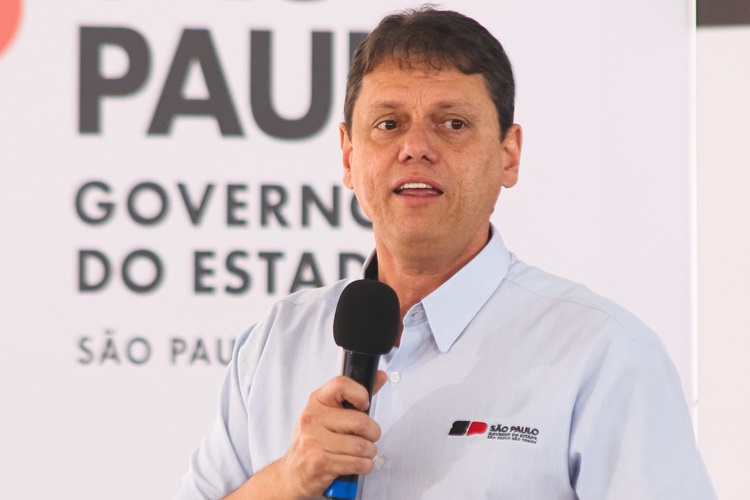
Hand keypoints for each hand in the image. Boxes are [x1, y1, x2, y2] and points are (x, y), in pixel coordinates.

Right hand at [275, 371, 387, 498]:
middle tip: (370, 436)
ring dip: (370, 452)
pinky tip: (359, 464)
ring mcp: (314, 441)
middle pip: (360, 421)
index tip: (364, 404)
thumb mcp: (329, 414)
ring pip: (361, 445)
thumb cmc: (315, 441)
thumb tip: (380, 376)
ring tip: (364, 453)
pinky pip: (357, 463)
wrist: (293, 474)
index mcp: (317, 402)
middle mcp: (313, 419)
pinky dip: (365, 466)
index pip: (341, 385)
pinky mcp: (320, 463)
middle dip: (374, 432)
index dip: (360, 393)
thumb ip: (356, 396)